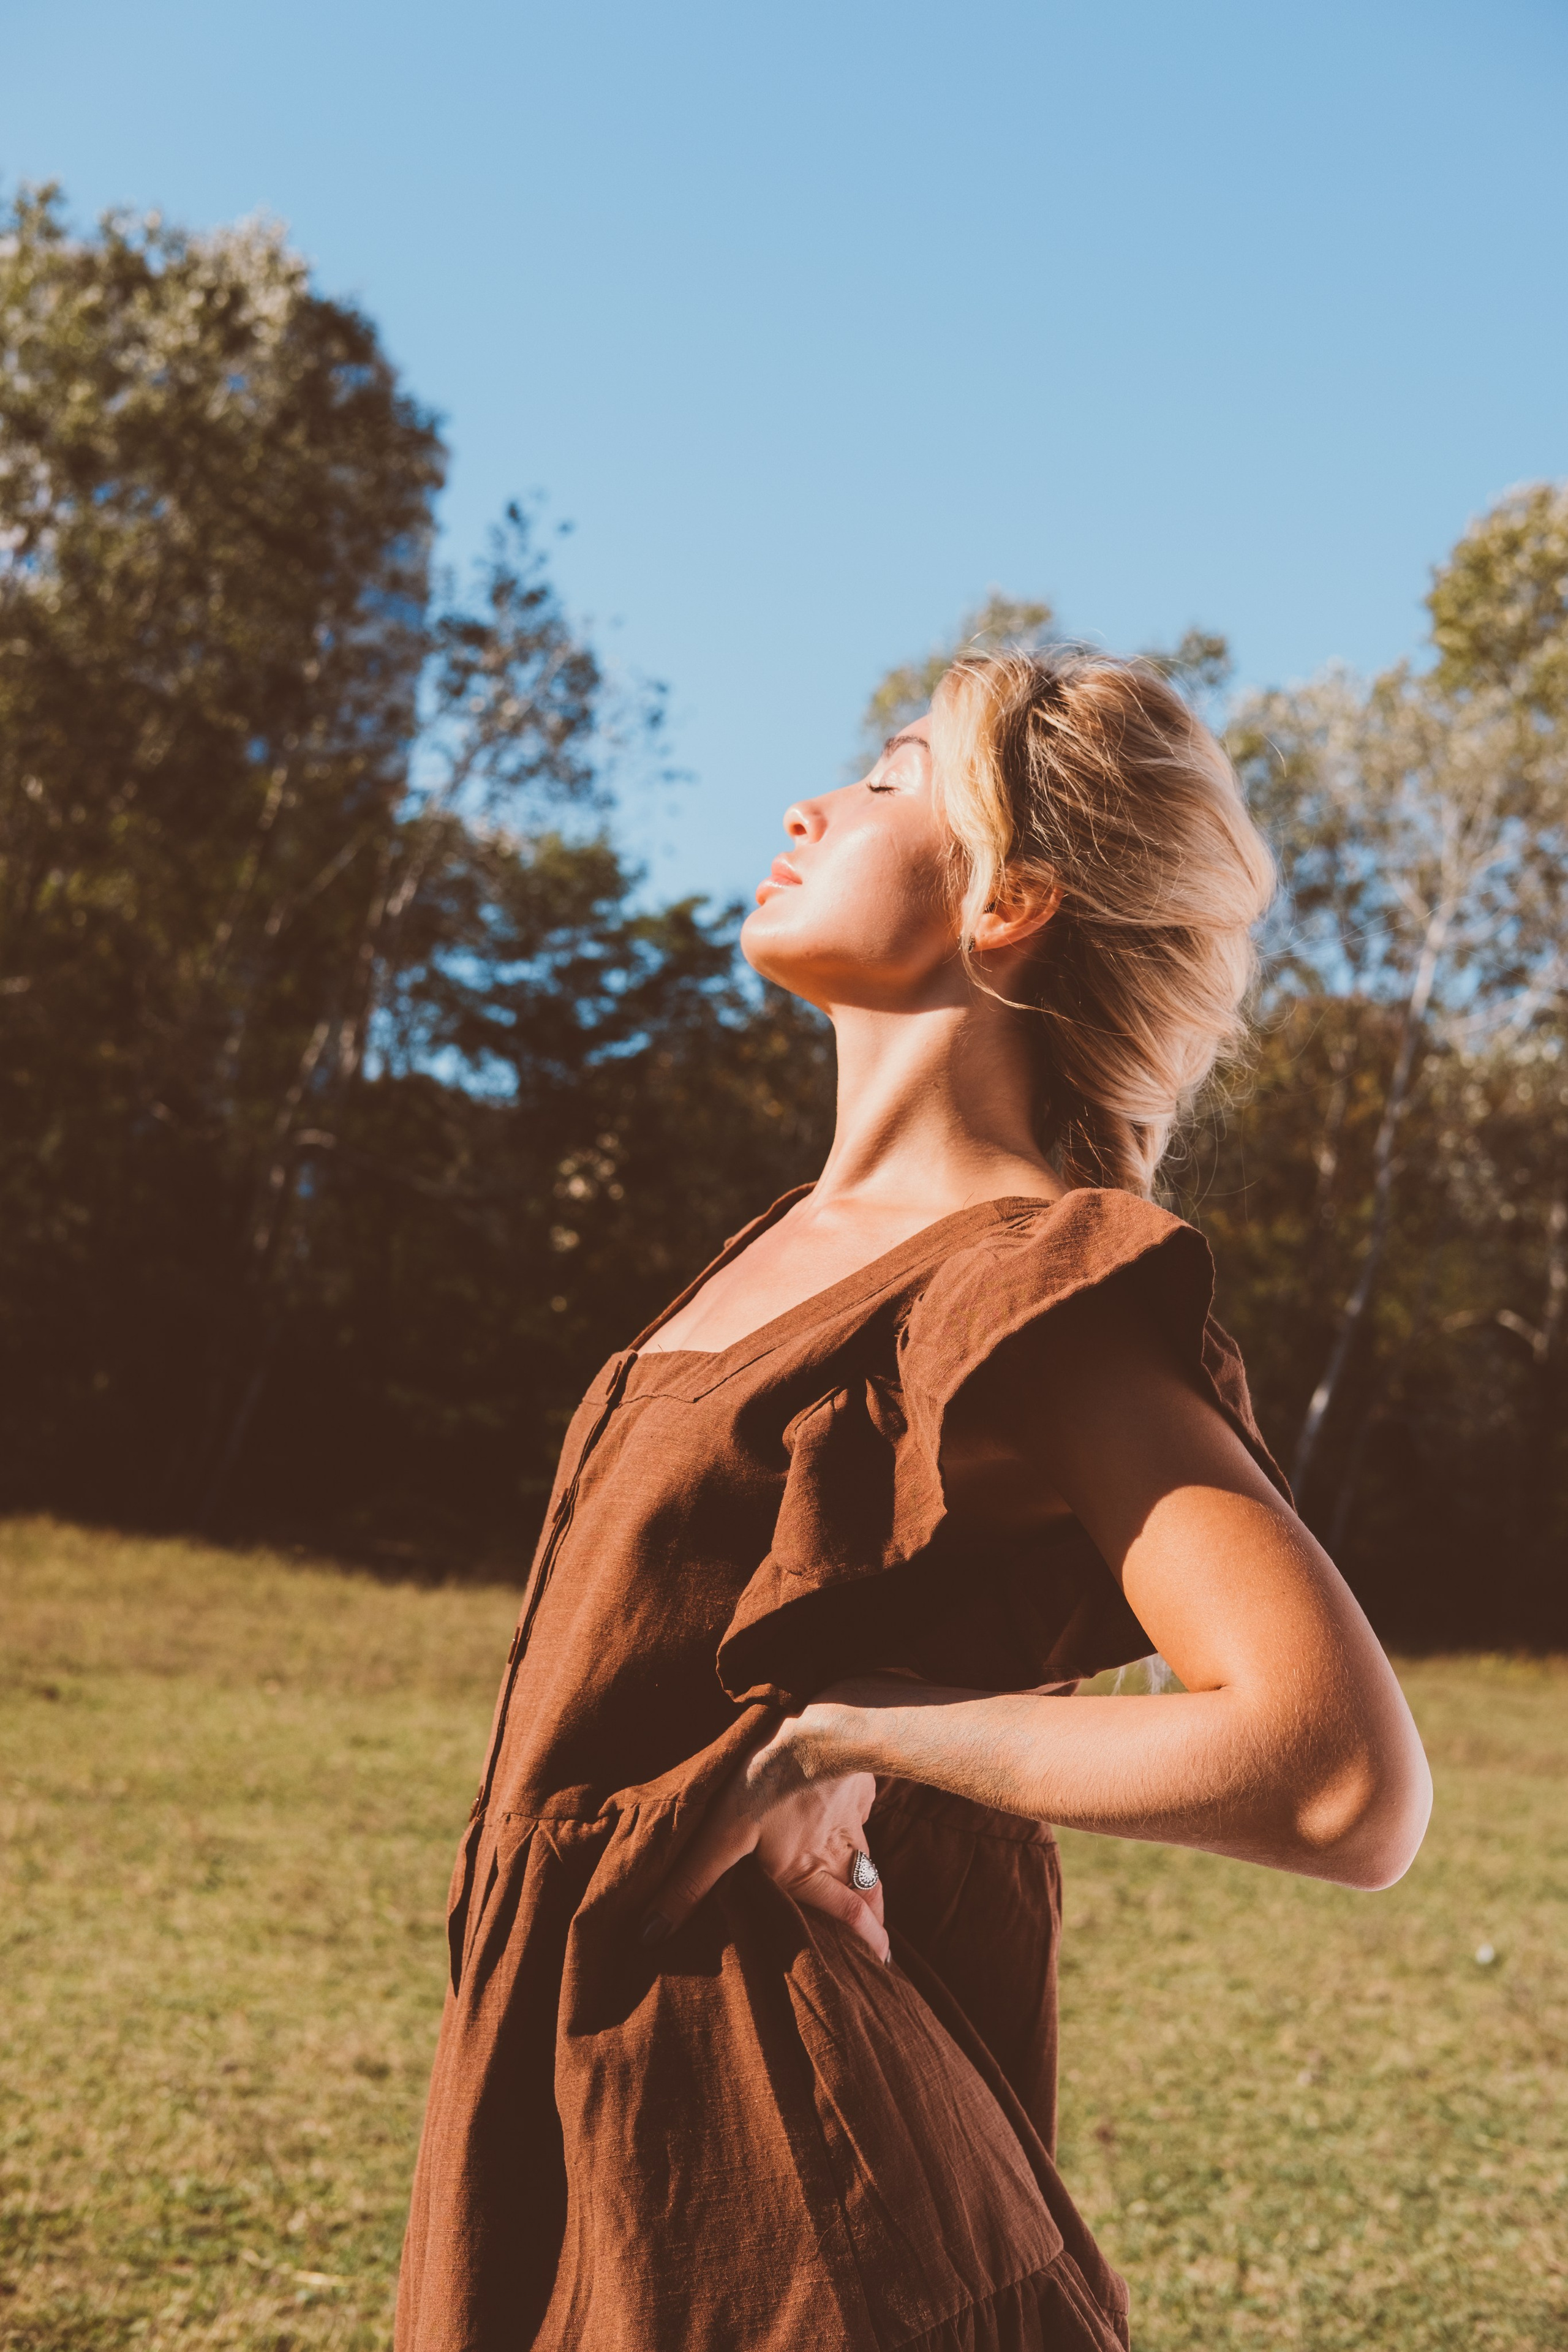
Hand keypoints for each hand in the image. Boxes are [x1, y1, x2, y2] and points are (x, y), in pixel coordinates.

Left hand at [641, 1705, 888, 1962]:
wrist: (821, 1729)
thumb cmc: (770, 1781)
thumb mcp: (724, 1833)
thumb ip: (693, 1882)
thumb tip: (653, 1933)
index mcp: (806, 1871)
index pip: (847, 1917)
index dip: (865, 1943)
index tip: (881, 1966)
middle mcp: (835, 1853)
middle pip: (865, 1896)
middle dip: (873, 1923)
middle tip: (882, 1948)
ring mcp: (850, 1820)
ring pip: (868, 1863)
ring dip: (873, 1887)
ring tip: (875, 1904)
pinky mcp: (857, 1789)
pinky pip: (864, 1818)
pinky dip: (863, 1831)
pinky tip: (856, 1823)